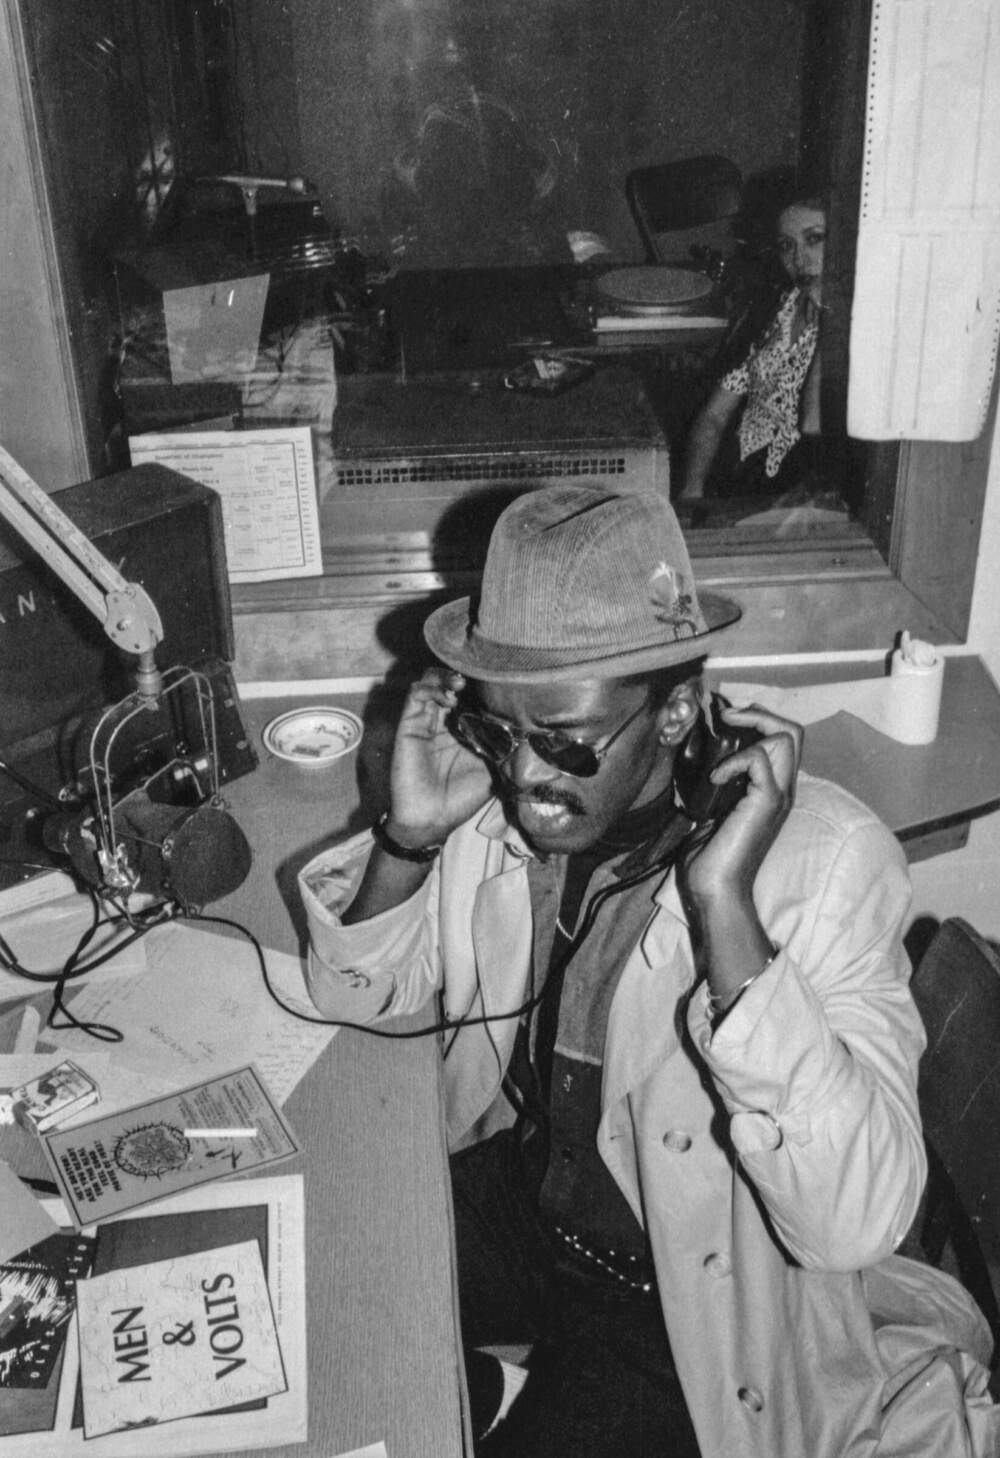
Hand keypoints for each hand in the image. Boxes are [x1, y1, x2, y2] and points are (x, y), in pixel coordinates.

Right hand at [386, 668, 492, 846]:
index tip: (496, 681)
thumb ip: (505, 749)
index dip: (480, 686)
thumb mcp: (492, 770)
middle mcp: (443, 721)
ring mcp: (425, 721)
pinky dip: (431, 689)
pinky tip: (448, 698)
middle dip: (463, 676)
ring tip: (460, 684)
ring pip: (430, 682)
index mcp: (463, 730)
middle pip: (450, 684)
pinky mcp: (408, 725)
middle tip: (476, 678)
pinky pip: (415, 696)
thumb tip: (528, 732)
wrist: (432, 818)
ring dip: (446, 677)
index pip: (470, 697)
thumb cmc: (461, 797)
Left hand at [680, 703, 802, 914]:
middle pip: (794, 731)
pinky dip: (734, 760)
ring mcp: (779, 796)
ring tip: (723, 734)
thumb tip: (700, 761)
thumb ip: (717, 786)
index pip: (784, 740)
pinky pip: (759, 759)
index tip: (725, 719)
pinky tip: (714, 778)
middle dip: (760, 713)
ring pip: (787, 737)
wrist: (716, 890)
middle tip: (728, 717)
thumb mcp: (712, 811)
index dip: (758, 720)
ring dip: (752, 727)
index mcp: (772, 790)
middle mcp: (783, 790)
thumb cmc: (710, 858)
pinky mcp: (767, 803)